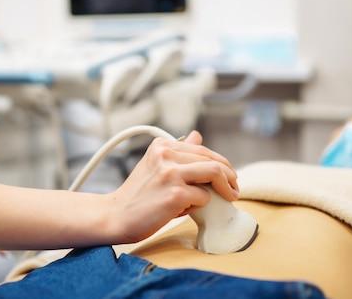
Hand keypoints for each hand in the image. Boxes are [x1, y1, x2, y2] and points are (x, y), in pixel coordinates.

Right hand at [110, 130, 238, 243]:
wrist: (116, 216)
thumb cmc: (137, 195)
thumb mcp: (155, 165)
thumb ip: (178, 151)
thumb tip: (197, 135)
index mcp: (162, 145)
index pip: (203, 149)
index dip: (221, 163)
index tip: (229, 176)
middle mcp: (166, 155)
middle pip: (212, 159)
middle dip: (229, 175)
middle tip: (235, 189)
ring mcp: (170, 173)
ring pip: (214, 173)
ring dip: (226, 187)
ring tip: (230, 196)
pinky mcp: (175, 194)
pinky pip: (204, 197)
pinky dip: (201, 205)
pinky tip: (187, 209)